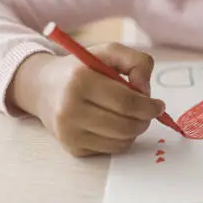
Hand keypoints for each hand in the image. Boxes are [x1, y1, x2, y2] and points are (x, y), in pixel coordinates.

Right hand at [9, 43, 164, 155]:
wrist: (43, 88)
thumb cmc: (82, 69)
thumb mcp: (108, 52)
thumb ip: (136, 61)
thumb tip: (146, 92)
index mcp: (80, 80)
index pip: (126, 102)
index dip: (149, 106)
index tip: (158, 106)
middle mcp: (70, 109)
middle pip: (126, 126)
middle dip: (144, 120)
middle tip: (148, 112)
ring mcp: (69, 132)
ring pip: (121, 142)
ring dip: (134, 130)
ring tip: (130, 116)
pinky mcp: (72, 148)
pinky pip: (110, 150)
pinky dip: (120, 139)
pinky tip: (114, 124)